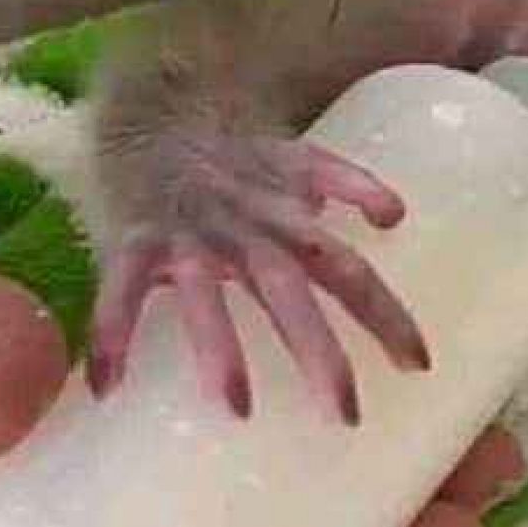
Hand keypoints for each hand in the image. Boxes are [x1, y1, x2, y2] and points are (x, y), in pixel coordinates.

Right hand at [91, 135, 427, 424]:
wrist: (155, 115)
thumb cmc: (239, 162)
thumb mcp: (301, 162)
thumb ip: (350, 185)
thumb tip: (397, 216)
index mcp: (291, 218)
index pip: (349, 268)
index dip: (385, 314)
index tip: (419, 366)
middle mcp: (246, 228)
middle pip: (288, 287)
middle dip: (318, 349)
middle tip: (344, 412)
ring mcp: (188, 235)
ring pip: (206, 292)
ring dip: (220, 347)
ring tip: (238, 407)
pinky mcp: (132, 240)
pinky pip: (120, 287)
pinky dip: (112, 330)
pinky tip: (108, 386)